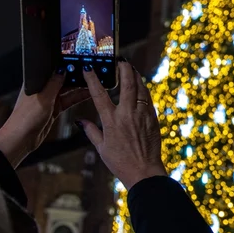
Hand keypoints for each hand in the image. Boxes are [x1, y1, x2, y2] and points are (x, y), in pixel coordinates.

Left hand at [0, 71, 89, 167]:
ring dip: (79, 87)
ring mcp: (48, 100)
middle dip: (75, 76)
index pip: (54, 70)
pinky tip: (87, 94)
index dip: (66, 66)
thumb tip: (63, 69)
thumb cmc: (25, 118)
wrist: (21, 139)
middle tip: (91, 72)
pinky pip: (68, 101)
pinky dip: (77, 98)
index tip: (79, 62)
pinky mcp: (53, 110)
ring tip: (94, 82)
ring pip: (67, 91)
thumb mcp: (43, 98)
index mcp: (36, 83)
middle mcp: (42, 90)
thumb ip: (54, 83)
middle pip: (62, 80)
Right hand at [78, 61, 166, 188]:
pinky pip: (148, 99)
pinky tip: (140, 87)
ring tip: (131, 69)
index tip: (89, 67)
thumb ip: (91, 131)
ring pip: (140, 89)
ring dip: (135, 76)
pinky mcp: (152, 118)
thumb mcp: (101, 148)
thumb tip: (80, 121)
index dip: (93, 79)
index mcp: (111, 121)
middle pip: (126, 84)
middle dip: (124, 69)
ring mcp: (142, 115)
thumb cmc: (120, 162)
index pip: (99, 94)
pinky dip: (143, 90)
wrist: (144, 172)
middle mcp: (127, 114)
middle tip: (121, 60)